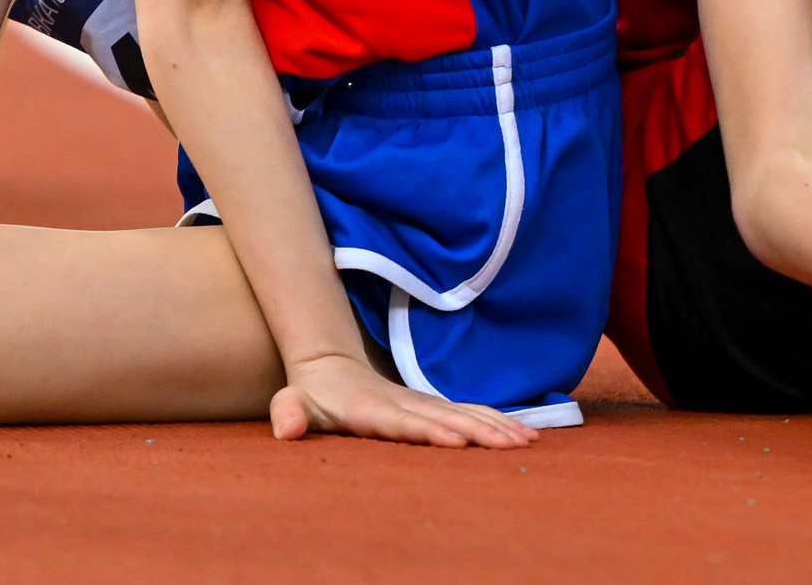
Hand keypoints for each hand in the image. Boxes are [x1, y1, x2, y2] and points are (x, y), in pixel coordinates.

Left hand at [268, 353, 538, 447]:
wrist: (331, 365)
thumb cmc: (311, 394)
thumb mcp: (293, 402)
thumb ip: (289, 412)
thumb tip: (285, 426)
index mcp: (372, 408)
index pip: (403, 422)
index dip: (429, 430)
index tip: (456, 441)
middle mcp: (404, 403)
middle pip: (445, 418)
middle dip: (479, 431)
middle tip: (510, 445)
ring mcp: (421, 402)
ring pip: (464, 414)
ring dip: (495, 426)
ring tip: (526, 440)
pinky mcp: (433, 407)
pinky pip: (469, 413)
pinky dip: (495, 421)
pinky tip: (522, 433)